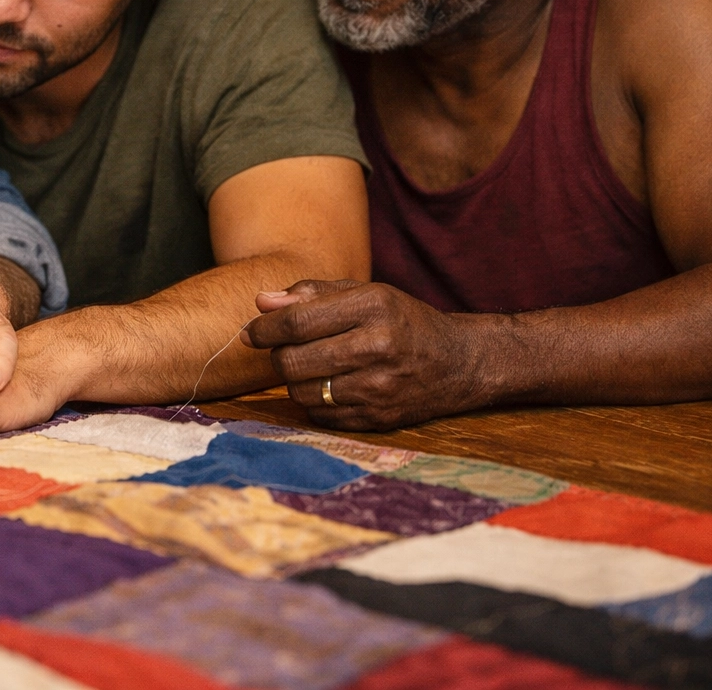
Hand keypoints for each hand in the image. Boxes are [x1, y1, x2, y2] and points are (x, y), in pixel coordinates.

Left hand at [241, 279, 489, 429]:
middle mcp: (377, 347)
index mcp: (373, 306)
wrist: (459, 362)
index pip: (297, 321)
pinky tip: (331, 386)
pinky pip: (321, 415)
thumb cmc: (402, 321)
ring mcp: (379, 387)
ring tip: (313, 366)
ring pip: (302, 392)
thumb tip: (261, 303)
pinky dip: (315, 402)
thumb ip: (311, 294)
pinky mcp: (379, 418)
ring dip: (295, 380)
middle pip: (292, 361)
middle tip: (283, 350)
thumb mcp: (365, 293)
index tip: (252, 332)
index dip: (264, 329)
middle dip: (277, 356)